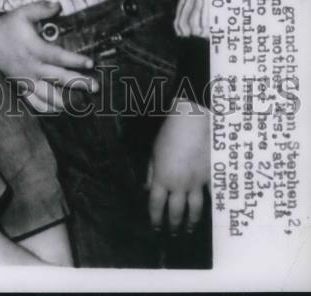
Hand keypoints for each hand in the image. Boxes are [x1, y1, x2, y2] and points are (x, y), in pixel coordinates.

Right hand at [0, 1, 96, 111]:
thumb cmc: (5, 25)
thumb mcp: (22, 13)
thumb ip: (41, 8)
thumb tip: (59, 5)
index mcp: (33, 49)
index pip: (58, 57)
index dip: (75, 60)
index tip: (91, 63)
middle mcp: (30, 67)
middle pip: (58, 78)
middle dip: (78, 83)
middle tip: (96, 87)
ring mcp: (24, 79)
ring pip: (46, 95)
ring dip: (64, 100)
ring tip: (79, 105)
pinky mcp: (19, 85)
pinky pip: (33, 101)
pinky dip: (45, 107)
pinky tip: (57, 110)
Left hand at [147, 97, 210, 232]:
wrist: (192, 122)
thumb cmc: (169, 134)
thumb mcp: (154, 153)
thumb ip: (151, 173)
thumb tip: (147, 189)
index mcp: (162, 178)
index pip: (156, 204)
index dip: (155, 218)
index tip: (155, 227)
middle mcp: (179, 184)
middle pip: (175, 211)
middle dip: (173, 225)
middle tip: (172, 233)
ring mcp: (196, 182)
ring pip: (194, 209)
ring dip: (191, 222)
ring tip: (189, 229)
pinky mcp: (210, 177)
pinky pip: (210, 197)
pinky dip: (209, 207)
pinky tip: (210, 215)